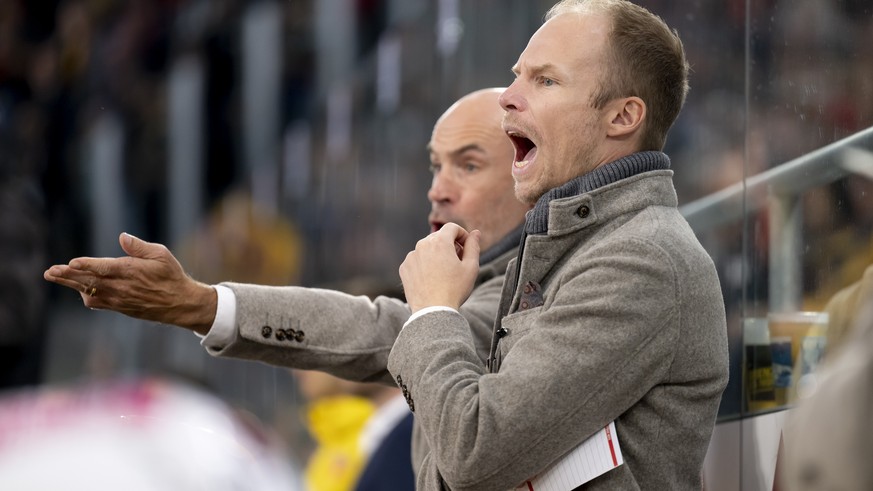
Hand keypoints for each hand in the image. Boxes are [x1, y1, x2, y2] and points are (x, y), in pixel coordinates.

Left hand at [44, 233, 216, 333]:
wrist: (181, 304)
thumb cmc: (172, 276)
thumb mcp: (162, 255)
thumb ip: (139, 246)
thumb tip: (122, 236)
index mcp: (132, 271)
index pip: (104, 268)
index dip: (87, 265)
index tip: (71, 263)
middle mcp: (122, 287)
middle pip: (90, 281)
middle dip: (68, 275)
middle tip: (50, 271)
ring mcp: (119, 299)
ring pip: (89, 291)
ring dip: (71, 284)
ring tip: (54, 276)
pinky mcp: (120, 307)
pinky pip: (98, 303)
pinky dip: (85, 295)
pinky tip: (78, 289)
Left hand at [399, 223, 479, 312]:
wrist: (433, 311)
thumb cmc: (454, 289)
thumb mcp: (471, 267)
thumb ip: (473, 246)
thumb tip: (475, 233)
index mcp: (440, 241)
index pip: (452, 227)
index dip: (462, 234)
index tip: (466, 246)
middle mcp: (422, 245)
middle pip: (439, 237)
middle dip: (449, 245)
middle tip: (458, 261)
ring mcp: (411, 256)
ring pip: (427, 249)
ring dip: (436, 255)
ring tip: (444, 273)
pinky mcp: (404, 268)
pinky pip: (416, 260)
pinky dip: (424, 265)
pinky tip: (431, 279)